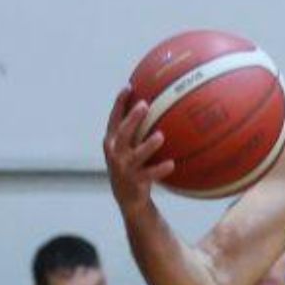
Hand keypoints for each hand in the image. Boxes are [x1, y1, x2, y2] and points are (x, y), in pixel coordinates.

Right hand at [103, 88, 175, 207]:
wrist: (128, 198)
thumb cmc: (133, 165)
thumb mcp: (131, 146)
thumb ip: (139, 129)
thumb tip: (160, 106)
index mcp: (112, 141)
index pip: (114, 118)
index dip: (120, 102)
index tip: (129, 86)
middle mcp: (115, 152)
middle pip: (123, 132)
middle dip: (133, 118)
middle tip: (145, 105)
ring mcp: (123, 168)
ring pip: (135, 154)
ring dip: (148, 145)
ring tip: (160, 136)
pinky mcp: (134, 182)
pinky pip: (149, 174)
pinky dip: (160, 169)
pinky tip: (172, 164)